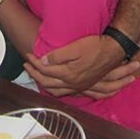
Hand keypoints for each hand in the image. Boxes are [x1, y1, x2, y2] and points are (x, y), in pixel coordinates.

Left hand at [24, 51, 138, 98]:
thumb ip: (58, 56)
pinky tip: (53, 85)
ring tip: (35, 75)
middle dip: (34, 74)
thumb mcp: (76, 47)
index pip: (45, 70)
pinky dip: (55, 89)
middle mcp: (72, 83)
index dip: (35, 63)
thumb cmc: (95, 46)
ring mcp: (78, 86)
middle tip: (26, 65)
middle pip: (47, 82)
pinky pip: (65, 92)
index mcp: (69, 74)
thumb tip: (42, 61)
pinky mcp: (83, 85)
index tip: (28, 55)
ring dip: (43, 83)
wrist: (113, 51)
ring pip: (55, 90)